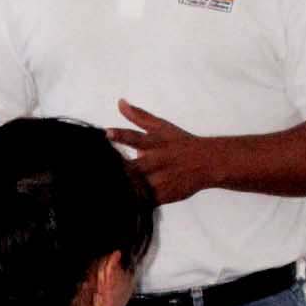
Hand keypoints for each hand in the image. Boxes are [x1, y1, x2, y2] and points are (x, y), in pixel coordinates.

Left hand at [107, 102, 221, 204]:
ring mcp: (160, 181)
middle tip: (98, 167)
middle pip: (134, 167)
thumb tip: (120, 102)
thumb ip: (139, 116)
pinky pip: (144, 202)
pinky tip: (117, 202)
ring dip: (123, 186)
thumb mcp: (161, 127)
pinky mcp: (163, 196)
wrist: (208, 163)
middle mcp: (157, 162)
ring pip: (138, 187)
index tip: (106, 133)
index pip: (136, 137)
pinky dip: (132, 202)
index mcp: (154, 143)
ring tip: (105, 185)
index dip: (121, 136)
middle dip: (119, 169)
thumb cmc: (179, 143)